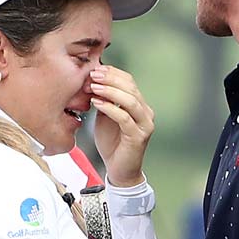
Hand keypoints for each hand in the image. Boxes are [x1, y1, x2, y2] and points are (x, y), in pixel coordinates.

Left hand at [89, 65, 155, 185]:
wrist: (119, 170)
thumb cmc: (112, 143)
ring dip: (110, 91)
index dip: (113, 73)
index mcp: (139, 105)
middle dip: (110, 79)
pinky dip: (110, 108)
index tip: (95, 69)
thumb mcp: (105, 117)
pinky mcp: (138, 136)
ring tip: (93, 87)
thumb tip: (93, 82)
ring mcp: (144, 124)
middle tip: (93, 75)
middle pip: (131, 87)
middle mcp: (146, 112)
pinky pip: (124, 118)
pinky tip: (96, 103)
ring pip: (130, 100)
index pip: (129, 81)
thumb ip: (103, 101)